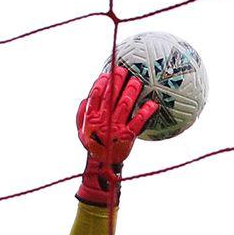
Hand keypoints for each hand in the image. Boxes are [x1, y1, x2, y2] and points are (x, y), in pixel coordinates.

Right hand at [74, 66, 157, 206]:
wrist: (101, 164)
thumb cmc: (93, 143)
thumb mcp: (81, 131)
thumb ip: (81, 114)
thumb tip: (86, 98)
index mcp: (91, 118)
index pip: (95, 96)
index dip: (101, 83)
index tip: (107, 74)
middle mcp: (103, 121)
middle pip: (110, 97)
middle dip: (117, 81)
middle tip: (123, 70)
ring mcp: (116, 129)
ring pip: (124, 106)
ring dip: (131, 92)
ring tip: (137, 81)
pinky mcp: (128, 136)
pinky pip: (138, 122)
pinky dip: (146, 112)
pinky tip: (152, 104)